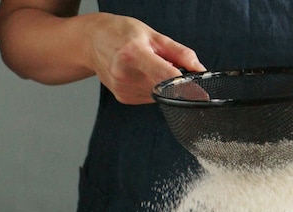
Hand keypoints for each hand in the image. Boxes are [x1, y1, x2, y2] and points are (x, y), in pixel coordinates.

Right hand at [88, 14, 205, 103]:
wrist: (91, 42)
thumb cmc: (121, 33)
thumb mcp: (152, 35)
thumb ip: (179, 53)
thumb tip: (199, 69)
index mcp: (134, 55)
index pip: (167, 77)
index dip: (186, 87)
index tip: (201, 94)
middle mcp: (126, 75)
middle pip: (165, 87)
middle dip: (172, 79)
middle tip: (164, 63)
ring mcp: (124, 89)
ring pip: (159, 94)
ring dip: (161, 83)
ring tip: (148, 65)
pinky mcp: (124, 98)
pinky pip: (149, 97)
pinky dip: (152, 88)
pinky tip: (140, 74)